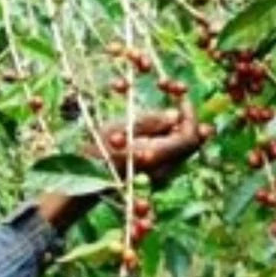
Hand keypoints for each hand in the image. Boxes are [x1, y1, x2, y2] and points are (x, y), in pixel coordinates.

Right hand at [91, 102, 206, 185]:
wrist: (85, 180)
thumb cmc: (97, 151)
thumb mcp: (120, 128)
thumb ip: (150, 122)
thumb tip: (174, 114)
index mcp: (157, 156)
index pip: (189, 137)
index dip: (189, 114)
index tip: (179, 96)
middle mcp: (164, 169)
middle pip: (190, 143)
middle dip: (187, 119)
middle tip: (175, 100)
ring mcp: (162, 174)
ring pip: (183, 148)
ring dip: (179, 127)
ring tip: (164, 109)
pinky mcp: (156, 173)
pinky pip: (172, 153)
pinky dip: (171, 136)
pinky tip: (157, 125)